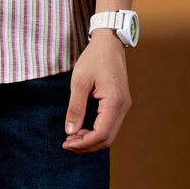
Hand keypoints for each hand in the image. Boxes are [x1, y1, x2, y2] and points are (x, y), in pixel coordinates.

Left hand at [62, 32, 131, 152]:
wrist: (109, 43)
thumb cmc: (94, 58)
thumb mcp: (79, 82)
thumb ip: (75, 108)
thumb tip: (70, 131)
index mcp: (115, 102)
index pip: (101, 134)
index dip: (83, 143)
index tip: (65, 143)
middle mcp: (123, 107)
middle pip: (107, 139)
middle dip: (86, 145)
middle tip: (67, 143)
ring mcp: (124, 106)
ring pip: (109, 134)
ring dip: (91, 140)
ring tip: (72, 137)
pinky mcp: (120, 104)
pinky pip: (110, 125)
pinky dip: (96, 132)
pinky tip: (82, 129)